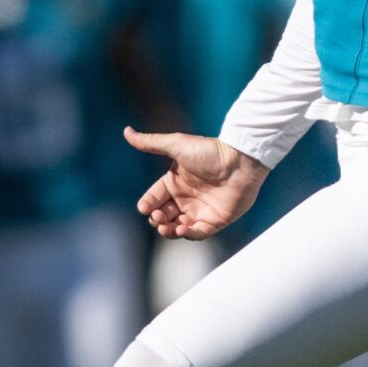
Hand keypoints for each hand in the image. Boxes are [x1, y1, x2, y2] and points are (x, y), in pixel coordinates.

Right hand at [125, 128, 267, 240]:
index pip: (154, 197)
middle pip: (164, 215)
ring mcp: (200, 210)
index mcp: (175, 182)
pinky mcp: (216, 221)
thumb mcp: (176, 145)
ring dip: (169, 230)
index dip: (147, 204)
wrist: (240, 160)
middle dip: (157, 219)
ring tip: (166, 227)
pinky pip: (198, 233)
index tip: (144, 208)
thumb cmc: (209, 151)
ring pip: (178, 227)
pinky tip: (182, 230)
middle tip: (157, 217)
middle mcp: (186, 198)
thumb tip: (126, 131)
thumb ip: (151, 143)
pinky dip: (188, 235)